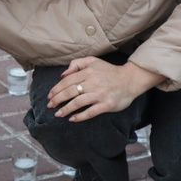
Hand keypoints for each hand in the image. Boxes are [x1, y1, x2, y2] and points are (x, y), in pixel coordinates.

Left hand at [47, 58, 161, 121]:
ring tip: (58, 114)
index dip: (56, 89)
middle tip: (50, 106)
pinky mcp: (106, 105)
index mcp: (88, 72)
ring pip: (78, 102)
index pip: (67, 81)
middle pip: (70, 92)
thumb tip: (63, 74)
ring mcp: (100, 94)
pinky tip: (72, 119)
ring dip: (66, 109)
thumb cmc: (109, 71)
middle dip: (57, 100)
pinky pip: (90, 112)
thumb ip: (77, 64)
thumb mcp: (93, 61)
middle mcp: (93, 83)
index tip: (50, 96)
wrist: (130, 79)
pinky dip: (80, 116)